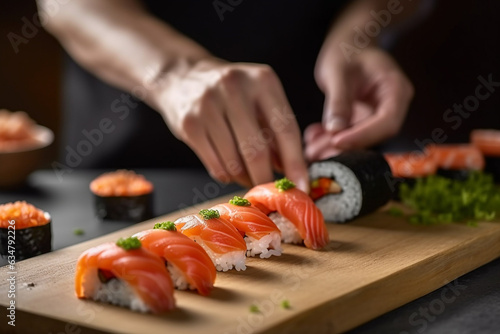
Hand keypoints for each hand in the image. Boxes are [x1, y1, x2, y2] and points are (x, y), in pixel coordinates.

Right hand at [152, 59, 307, 189]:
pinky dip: (226, 175)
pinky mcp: (189, 123)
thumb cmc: (230, 93)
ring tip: (248, 178)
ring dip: (244, 178)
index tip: (301, 186)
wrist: (182, 77)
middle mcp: (235, 88)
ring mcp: (209, 105)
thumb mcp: (259, 99)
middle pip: (257, 150)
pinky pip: (214, 164)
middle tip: (271, 192)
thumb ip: (276, 131)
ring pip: (233, 161)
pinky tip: (229, 170)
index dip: (295, 163)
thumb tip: (292, 171)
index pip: (285, 128)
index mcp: (263, 80)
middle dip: (266, 179)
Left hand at [305, 47, 413, 160]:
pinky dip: (329, 139)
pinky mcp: (363, 120)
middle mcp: (392, 106)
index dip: (363, 136)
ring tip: (310, 150)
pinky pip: (348, 135)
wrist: (349, 43)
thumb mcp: (337, 71)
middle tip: (317, 154)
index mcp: (396, 90)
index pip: (386, 122)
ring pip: (358, 139)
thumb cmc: (346, 49)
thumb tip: (335, 131)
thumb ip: (338, 100)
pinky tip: (312, 139)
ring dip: (333, 147)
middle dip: (344, 147)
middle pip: (373, 136)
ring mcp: (377, 115)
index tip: (336, 141)